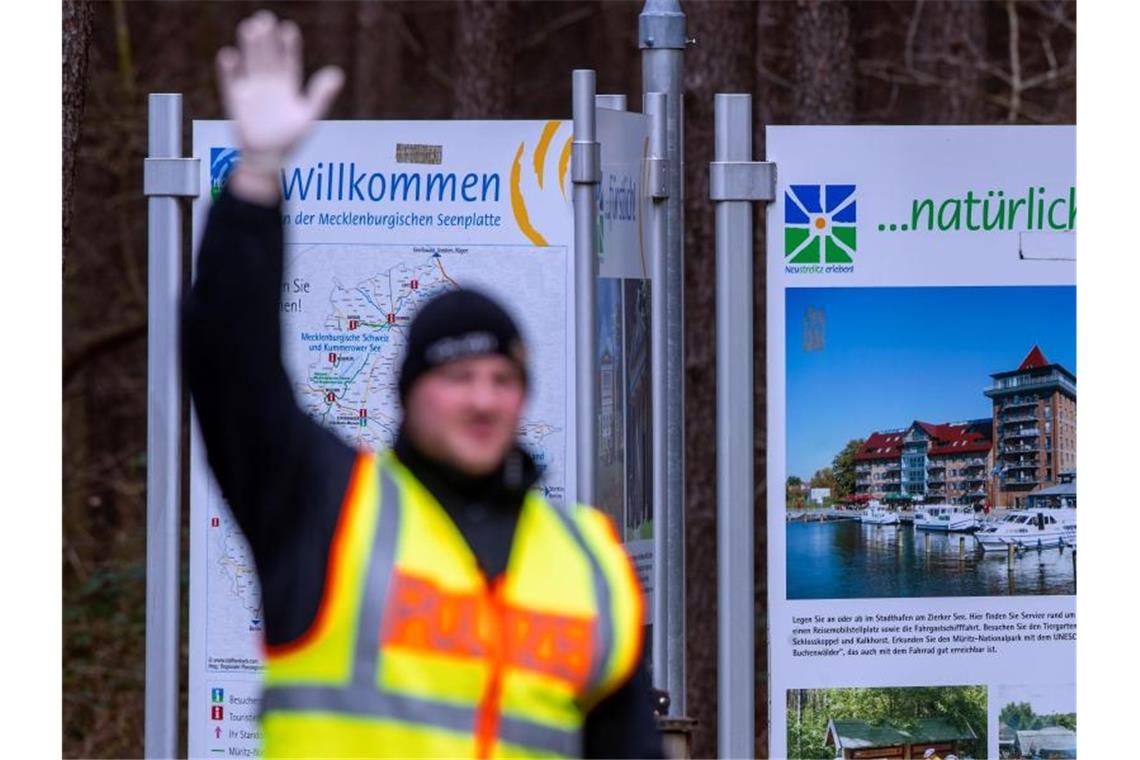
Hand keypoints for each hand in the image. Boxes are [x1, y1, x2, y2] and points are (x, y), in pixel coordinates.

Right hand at [216, 11, 343, 200]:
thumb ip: (321, 95)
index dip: (289, 46)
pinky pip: (231, 81)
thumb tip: (337, 74)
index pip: (289, 61)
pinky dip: (230, 69)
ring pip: (251, 63)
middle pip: (268, 56)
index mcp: (288, 87)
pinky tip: (230, 55)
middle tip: (265, 19)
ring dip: (250, 47)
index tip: (288, 28)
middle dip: (267, 39)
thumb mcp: (310, 116)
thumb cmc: (290, 140)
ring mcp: (252, 91)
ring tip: (250, 28)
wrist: (268, 158)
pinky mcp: (236, 100)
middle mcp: (269, 85)